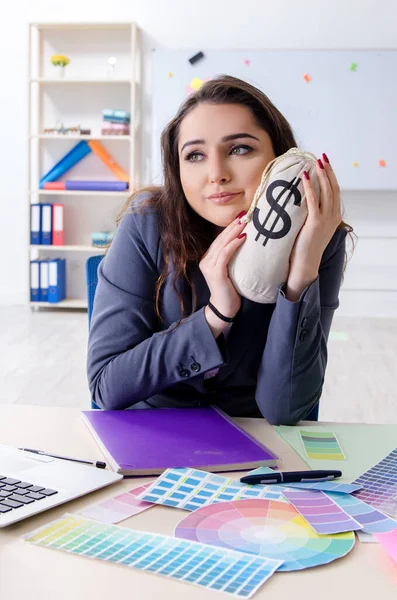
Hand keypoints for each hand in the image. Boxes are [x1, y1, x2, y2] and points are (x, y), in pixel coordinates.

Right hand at [200, 211, 246, 334]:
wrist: (225, 308)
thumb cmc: (231, 291)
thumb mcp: (231, 271)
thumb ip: (232, 258)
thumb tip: (246, 243)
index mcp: (208, 259)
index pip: (220, 239)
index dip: (230, 228)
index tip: (242, 217)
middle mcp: (205, 260)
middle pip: (220, 239)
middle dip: (233, 225)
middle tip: (245, 214)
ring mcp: (208, 266)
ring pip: (222, 244)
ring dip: (234, 231)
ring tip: (245, 222)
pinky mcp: (214, 272)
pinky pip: (225, 254)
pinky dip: (234, 244)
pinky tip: (243, 237)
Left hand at [286, 153, 341, 299]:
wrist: (304, 265)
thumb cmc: (304, 248)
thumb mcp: (310, 228)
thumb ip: (310, 215)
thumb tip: (300, 202)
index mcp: (334, 217)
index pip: (335, 192)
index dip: (331, 177)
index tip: (325, 164)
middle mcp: (333, 217)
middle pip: (333, 188)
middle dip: (328, 171)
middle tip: (322, 157)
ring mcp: (326, 220)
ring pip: (327, 192)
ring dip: (322, 175)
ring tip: (316, 162)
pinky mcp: (315, 223)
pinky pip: (314, 201)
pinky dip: (310, 187)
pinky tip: (306, 177)